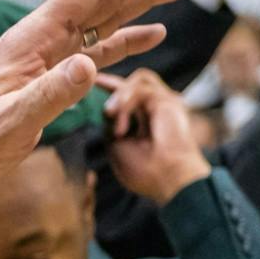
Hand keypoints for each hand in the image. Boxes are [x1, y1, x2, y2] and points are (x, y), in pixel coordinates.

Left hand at [0, 0, 200, 211]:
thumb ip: (51, 94)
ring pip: (104, 19)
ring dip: (144, 2)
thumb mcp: (11, 121)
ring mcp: (47, 57)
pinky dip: (127, 40)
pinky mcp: (51, 78)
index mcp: (32, 39)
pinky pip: (97, 50)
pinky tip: (155, 34)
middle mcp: (42, 39)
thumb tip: (90, 65)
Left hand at [101, 68, 211, 203]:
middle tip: (94, 86)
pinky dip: (126, 103)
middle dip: (111, 83)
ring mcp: (164, 103)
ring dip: (119, 96)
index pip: (127, 94)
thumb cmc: (145, 170)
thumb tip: (103, 110)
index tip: (90, 86)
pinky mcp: (169, 101)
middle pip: (135, 81)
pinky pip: (141, 89)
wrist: (167, 178)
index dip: (108, 86)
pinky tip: (121, 126)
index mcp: (146, 119)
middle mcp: (157, 107)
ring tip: (110, 114)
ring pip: (139, 80)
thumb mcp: (117, 146)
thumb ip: (110, 125)